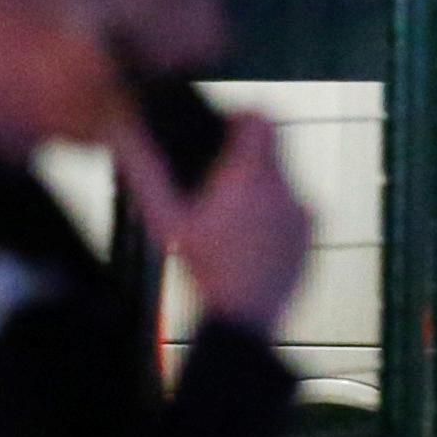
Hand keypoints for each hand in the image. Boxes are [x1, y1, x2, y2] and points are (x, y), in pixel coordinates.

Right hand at [114, 108, 311, 335]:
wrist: (243, 320)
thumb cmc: (204, 270)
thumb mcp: (167, 220)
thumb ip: (146, 172)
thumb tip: (125, 137)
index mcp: (249, 177)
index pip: (261, 117)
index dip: (242, 118)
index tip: (227, 131)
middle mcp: (284, 188)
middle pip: (274, 145)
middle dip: (248, 156)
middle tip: (222, 179)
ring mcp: (303, 211)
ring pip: (284, 177)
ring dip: (261, 186)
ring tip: (233, 214)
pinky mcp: (311, 233)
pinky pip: (295, 206)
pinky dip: (275, 213)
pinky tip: (250, 236)